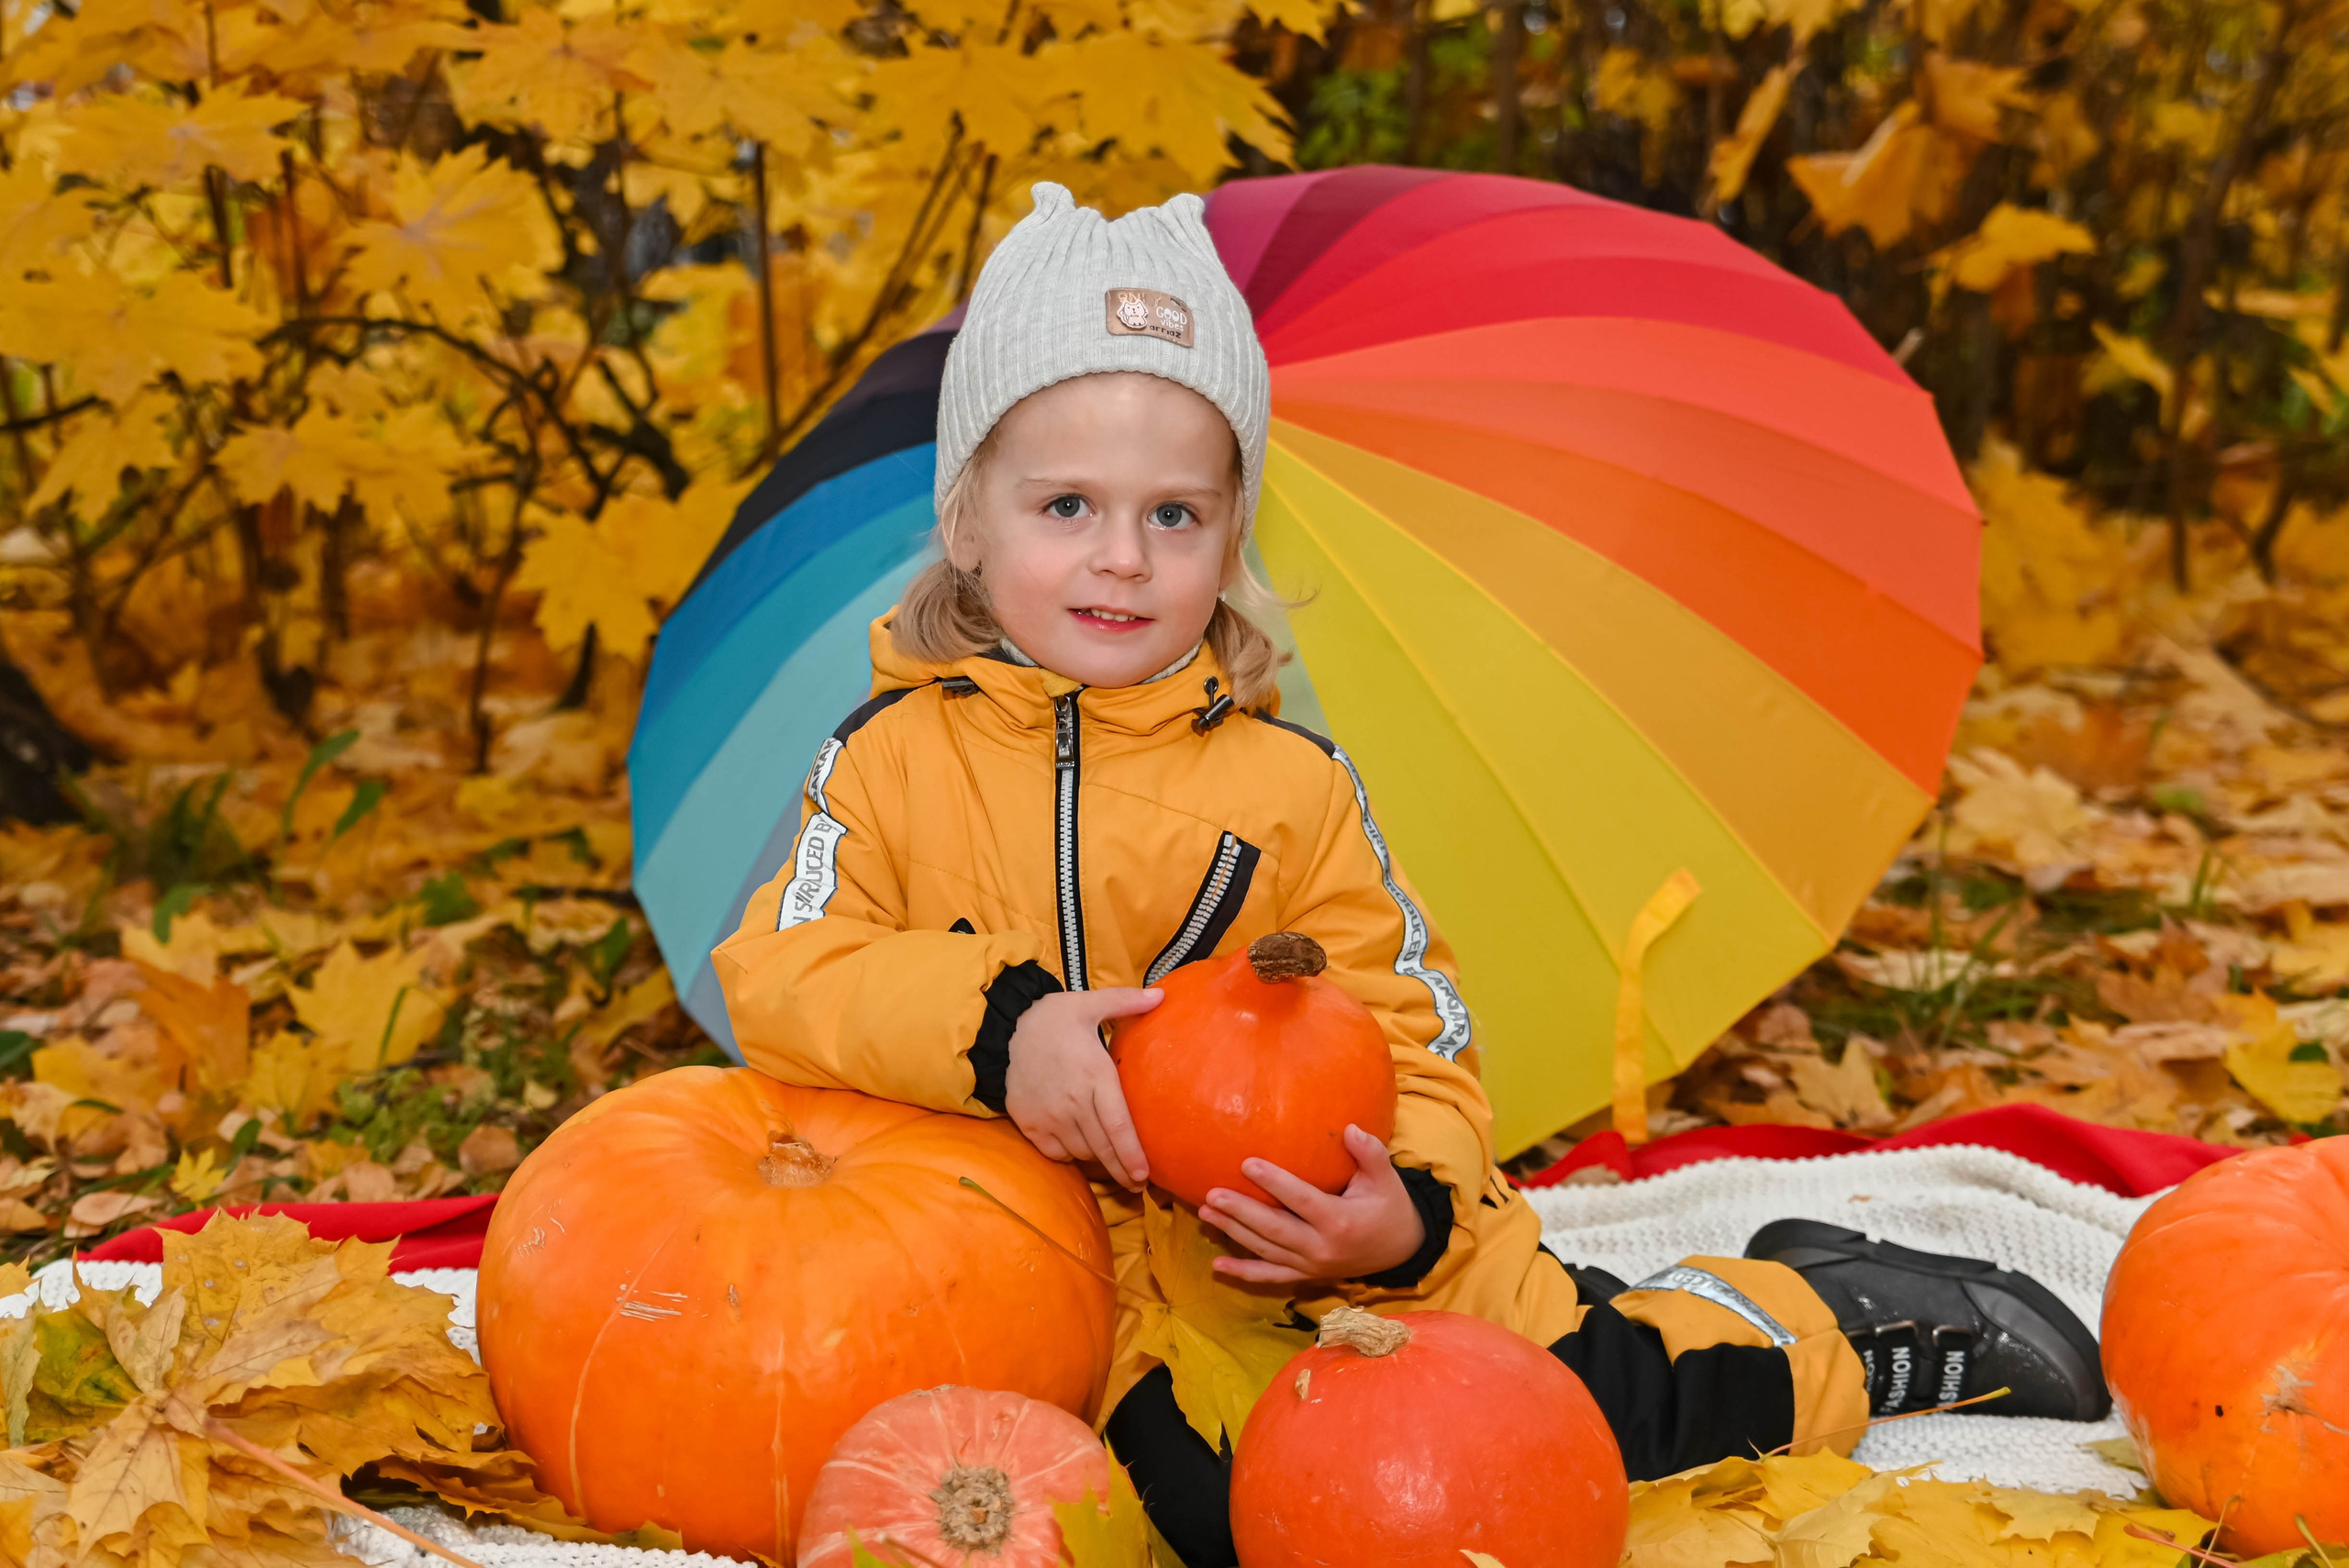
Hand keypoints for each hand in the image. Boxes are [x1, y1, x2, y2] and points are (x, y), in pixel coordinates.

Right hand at [1003, 987, 1159, 1188]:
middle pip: (1103, 1148)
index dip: (1132, 1154)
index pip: (1118, 1125)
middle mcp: (1072, 1101)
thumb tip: (1162, 995)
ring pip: (1081, 1152)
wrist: (1004, 1029)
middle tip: (1137, 1183)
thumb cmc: (1053, 1017)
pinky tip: (1081, 1149)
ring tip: (1111, 1160)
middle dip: (1122, 1170)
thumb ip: (1126, 1001)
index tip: (1145, 1174)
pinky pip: (1056, 1153)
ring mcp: (1049, 1116)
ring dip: (1098, 1159)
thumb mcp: (1090, 1002)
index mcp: (1094, 1074)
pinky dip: (1071, 1155)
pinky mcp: (1030, 1124)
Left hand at [1197, 1126, 1425, 1284]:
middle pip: (1274, 1229)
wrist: (1401, 1249)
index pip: (1301, 1200)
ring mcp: (1311, 1265)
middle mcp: (1322, 1248)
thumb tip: (1350, 1129)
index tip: (1247, 1163)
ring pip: (1265, 1251)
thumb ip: (1371, 1152)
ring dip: (1233, 1233)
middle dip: (1240, 1211)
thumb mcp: (1386, 1178)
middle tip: (1212, 1193)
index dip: (1275, 1183)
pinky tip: (1217, 1267)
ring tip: (1205, 1212)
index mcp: (1340, 1222)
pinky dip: (1244, 1273)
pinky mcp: (1306, 1275)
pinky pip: (1271, 1277)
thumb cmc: (1389, 1206)